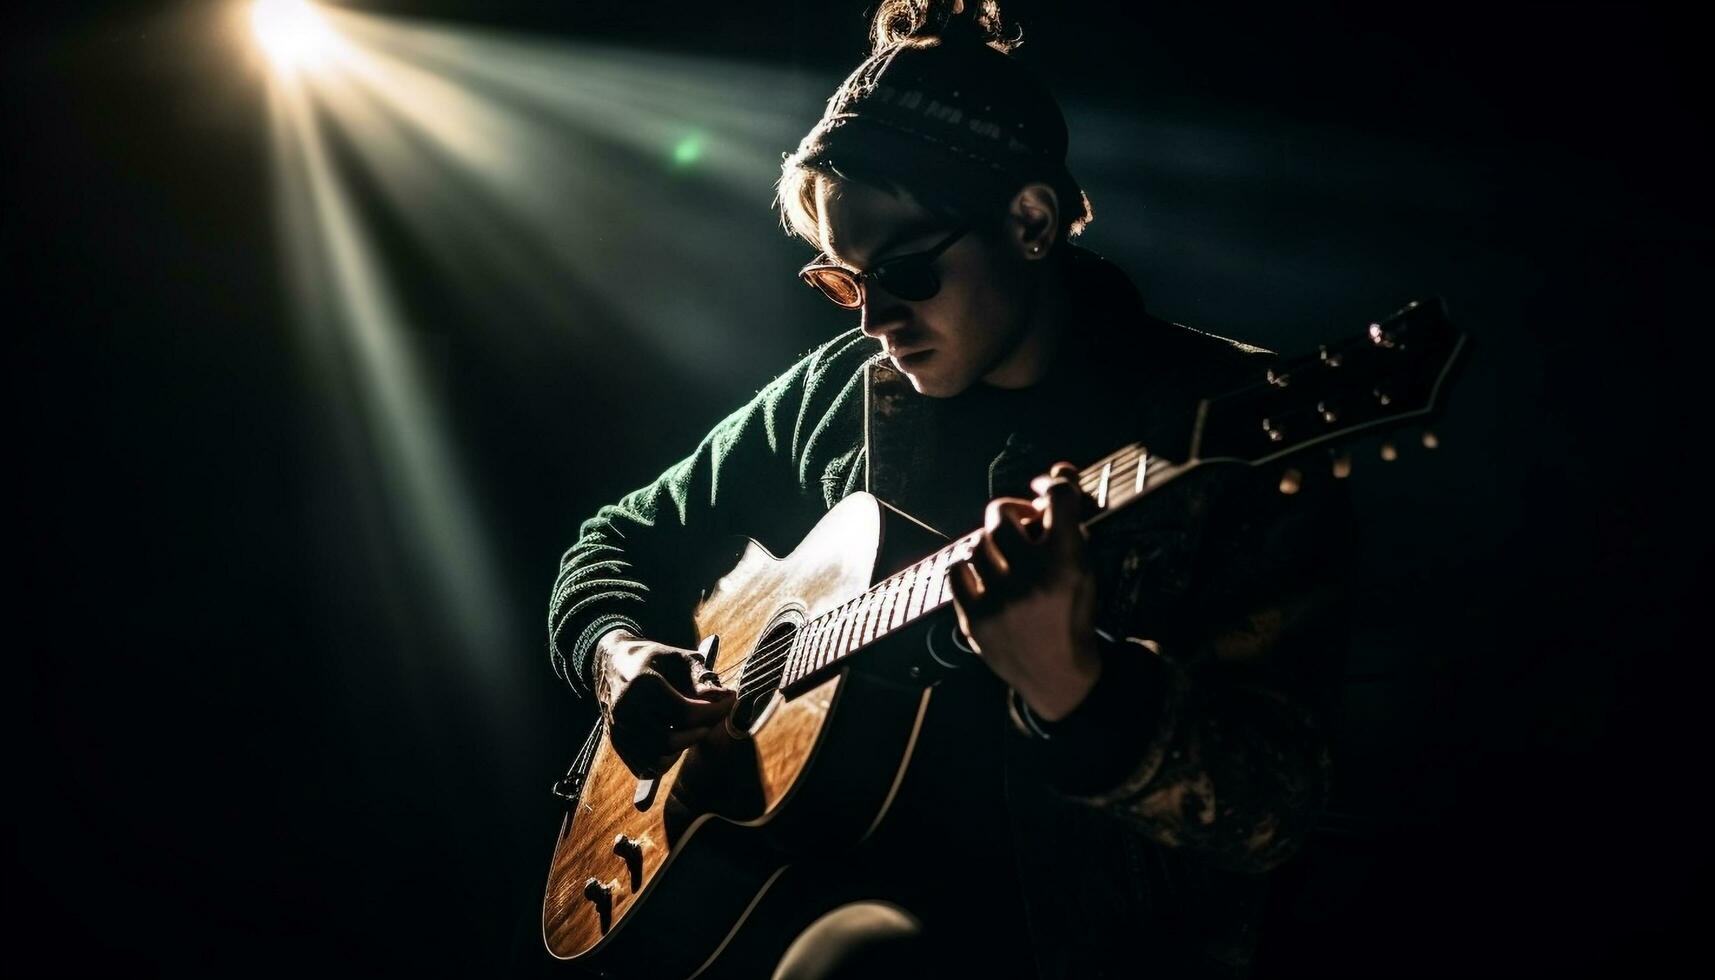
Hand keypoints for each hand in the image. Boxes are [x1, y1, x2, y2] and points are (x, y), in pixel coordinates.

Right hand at [595, 630, 734, 779]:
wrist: (612, 662)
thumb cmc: (653, 658)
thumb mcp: (680, 656)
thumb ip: (702, 677)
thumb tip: (723, 697)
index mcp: (643, 684)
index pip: (686, 713)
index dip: (716, 712)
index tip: (730, 702)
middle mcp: (626, 709)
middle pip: (671, 741)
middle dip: (700, 732)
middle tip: (712, 718)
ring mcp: (618, 728)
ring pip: (656, 760)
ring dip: (682, 750)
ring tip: (692, 729)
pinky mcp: (616, 742)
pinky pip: (643, 767)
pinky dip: (664, 763)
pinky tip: (676, 742)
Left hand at [948, 462, 1101, 721]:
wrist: (1059, 675)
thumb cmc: (1071, 613)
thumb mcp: (1083, 567)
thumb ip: (1069, 521)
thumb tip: (1058, 470)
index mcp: (1068, 563)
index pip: (1057, 497)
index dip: (1050, 484)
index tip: (1044, 490)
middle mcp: (1033, 578)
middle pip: (1000, 514)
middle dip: (1009, 514)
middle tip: (1020, 527)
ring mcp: (1000, 600)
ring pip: (976, 543)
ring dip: (990, 546)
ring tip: (1005, 561)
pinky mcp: (974, 619)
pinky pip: (956, 571)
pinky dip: (969, 570)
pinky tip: (986, 579)